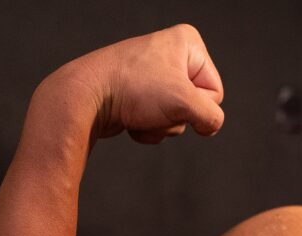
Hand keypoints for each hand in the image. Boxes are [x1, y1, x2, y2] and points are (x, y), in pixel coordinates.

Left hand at [45, 24, 224, 144]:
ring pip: (177, 117)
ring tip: (140, 112)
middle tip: (155, 106)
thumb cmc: (133, 88)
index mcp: (188, 43)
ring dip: (161, 125)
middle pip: (196, 105)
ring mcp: (154, 75)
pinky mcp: (139, 94)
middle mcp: (172, 54)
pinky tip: (131, 119)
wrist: (86, 97)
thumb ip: (211, 116)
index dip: (197, 106)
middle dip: (176, 117)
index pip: (215, 91)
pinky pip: (158, 120)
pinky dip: (148, 127)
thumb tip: (210, 126)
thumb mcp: (184, 101)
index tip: (174, 100)